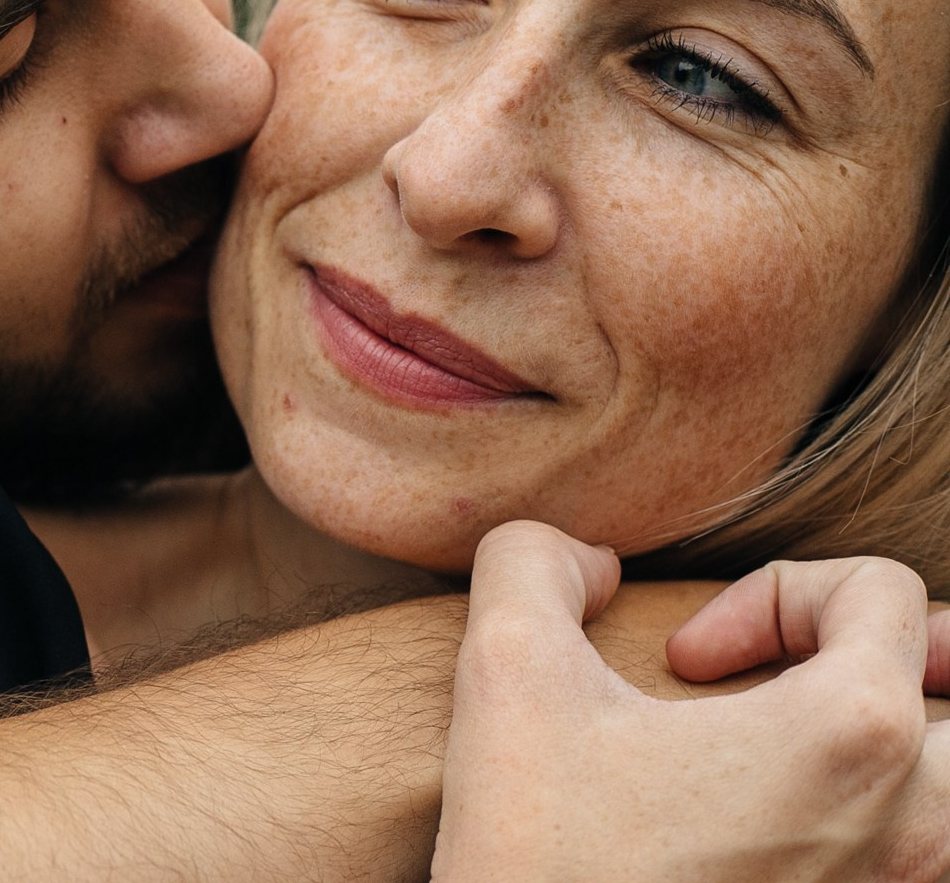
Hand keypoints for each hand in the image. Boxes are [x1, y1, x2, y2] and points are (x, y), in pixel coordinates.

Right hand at [434, 521, 949, 881]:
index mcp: (851, 734)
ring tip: (817, 747)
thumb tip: (588, 559)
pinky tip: (790, 825)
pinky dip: (887, 825)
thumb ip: (538, 560)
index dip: (775, 592)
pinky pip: (924, 862)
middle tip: (814, 674)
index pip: (887, 595)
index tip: (687, 660)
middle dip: (910, 663)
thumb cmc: (540, 853)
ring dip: (910, 750)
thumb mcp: (505, 667)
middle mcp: (908, 822)